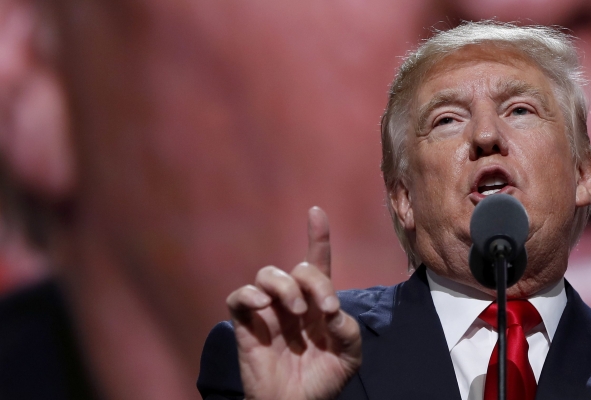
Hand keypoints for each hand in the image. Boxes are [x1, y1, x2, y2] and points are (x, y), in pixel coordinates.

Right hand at [226, 207, 361, 399]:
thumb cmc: (323, 380)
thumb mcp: (349, 355)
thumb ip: (348, 330)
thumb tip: (332, 311)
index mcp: (318, 303)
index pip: (317, 262)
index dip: (317, 236)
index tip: (316, 212)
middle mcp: (293, 301)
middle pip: (298, 268)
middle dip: (314, 282)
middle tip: (325, 308)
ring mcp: (269, 312)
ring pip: (267, 274)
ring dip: (284, 286)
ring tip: (296, 312)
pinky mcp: (247, 326)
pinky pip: (238, 297)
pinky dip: (249, 294)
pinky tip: (264, 305)